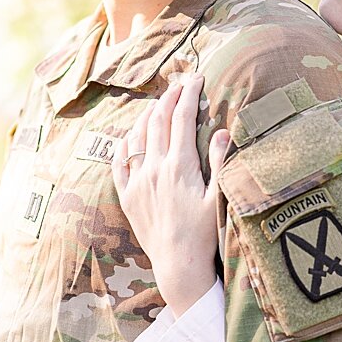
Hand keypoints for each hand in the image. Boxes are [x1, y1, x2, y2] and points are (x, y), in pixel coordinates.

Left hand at [113, 75, 231, 316]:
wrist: (178, 264)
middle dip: (169, 96)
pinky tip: (130, 135)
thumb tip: (223, 130)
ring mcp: (137, 181)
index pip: (183, 119)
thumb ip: (221, 162)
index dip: (189, 94)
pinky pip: (119, 161)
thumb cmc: (205, 233)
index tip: (196, 77)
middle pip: (159, 121)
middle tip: (179, 82)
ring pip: (137, 136)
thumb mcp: (218, 197)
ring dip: (148, 115)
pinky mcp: (127, 196)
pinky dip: (124, 142)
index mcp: (180, 166)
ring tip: (158, 103)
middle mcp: (155, 168)